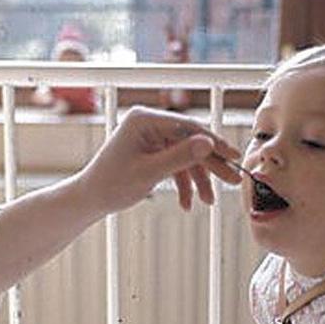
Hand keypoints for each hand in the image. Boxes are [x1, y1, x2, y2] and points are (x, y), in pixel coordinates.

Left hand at [79, 106, 240, 213]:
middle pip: (190, 141)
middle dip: (210, 165)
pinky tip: (187, 203)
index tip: (234, 158)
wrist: (90, 199)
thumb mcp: (149, 173)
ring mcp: (151, 137)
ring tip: (208, 202)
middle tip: (233, 181)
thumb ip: (179, 157)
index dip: (214, 143)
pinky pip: (176, 164)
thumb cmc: (112, 185)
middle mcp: (149, 123)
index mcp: (144, 119)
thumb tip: (208, 143)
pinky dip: (184, 183)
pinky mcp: (152, 151)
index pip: (188, 127)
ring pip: (186, 156)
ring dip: (198, 180)